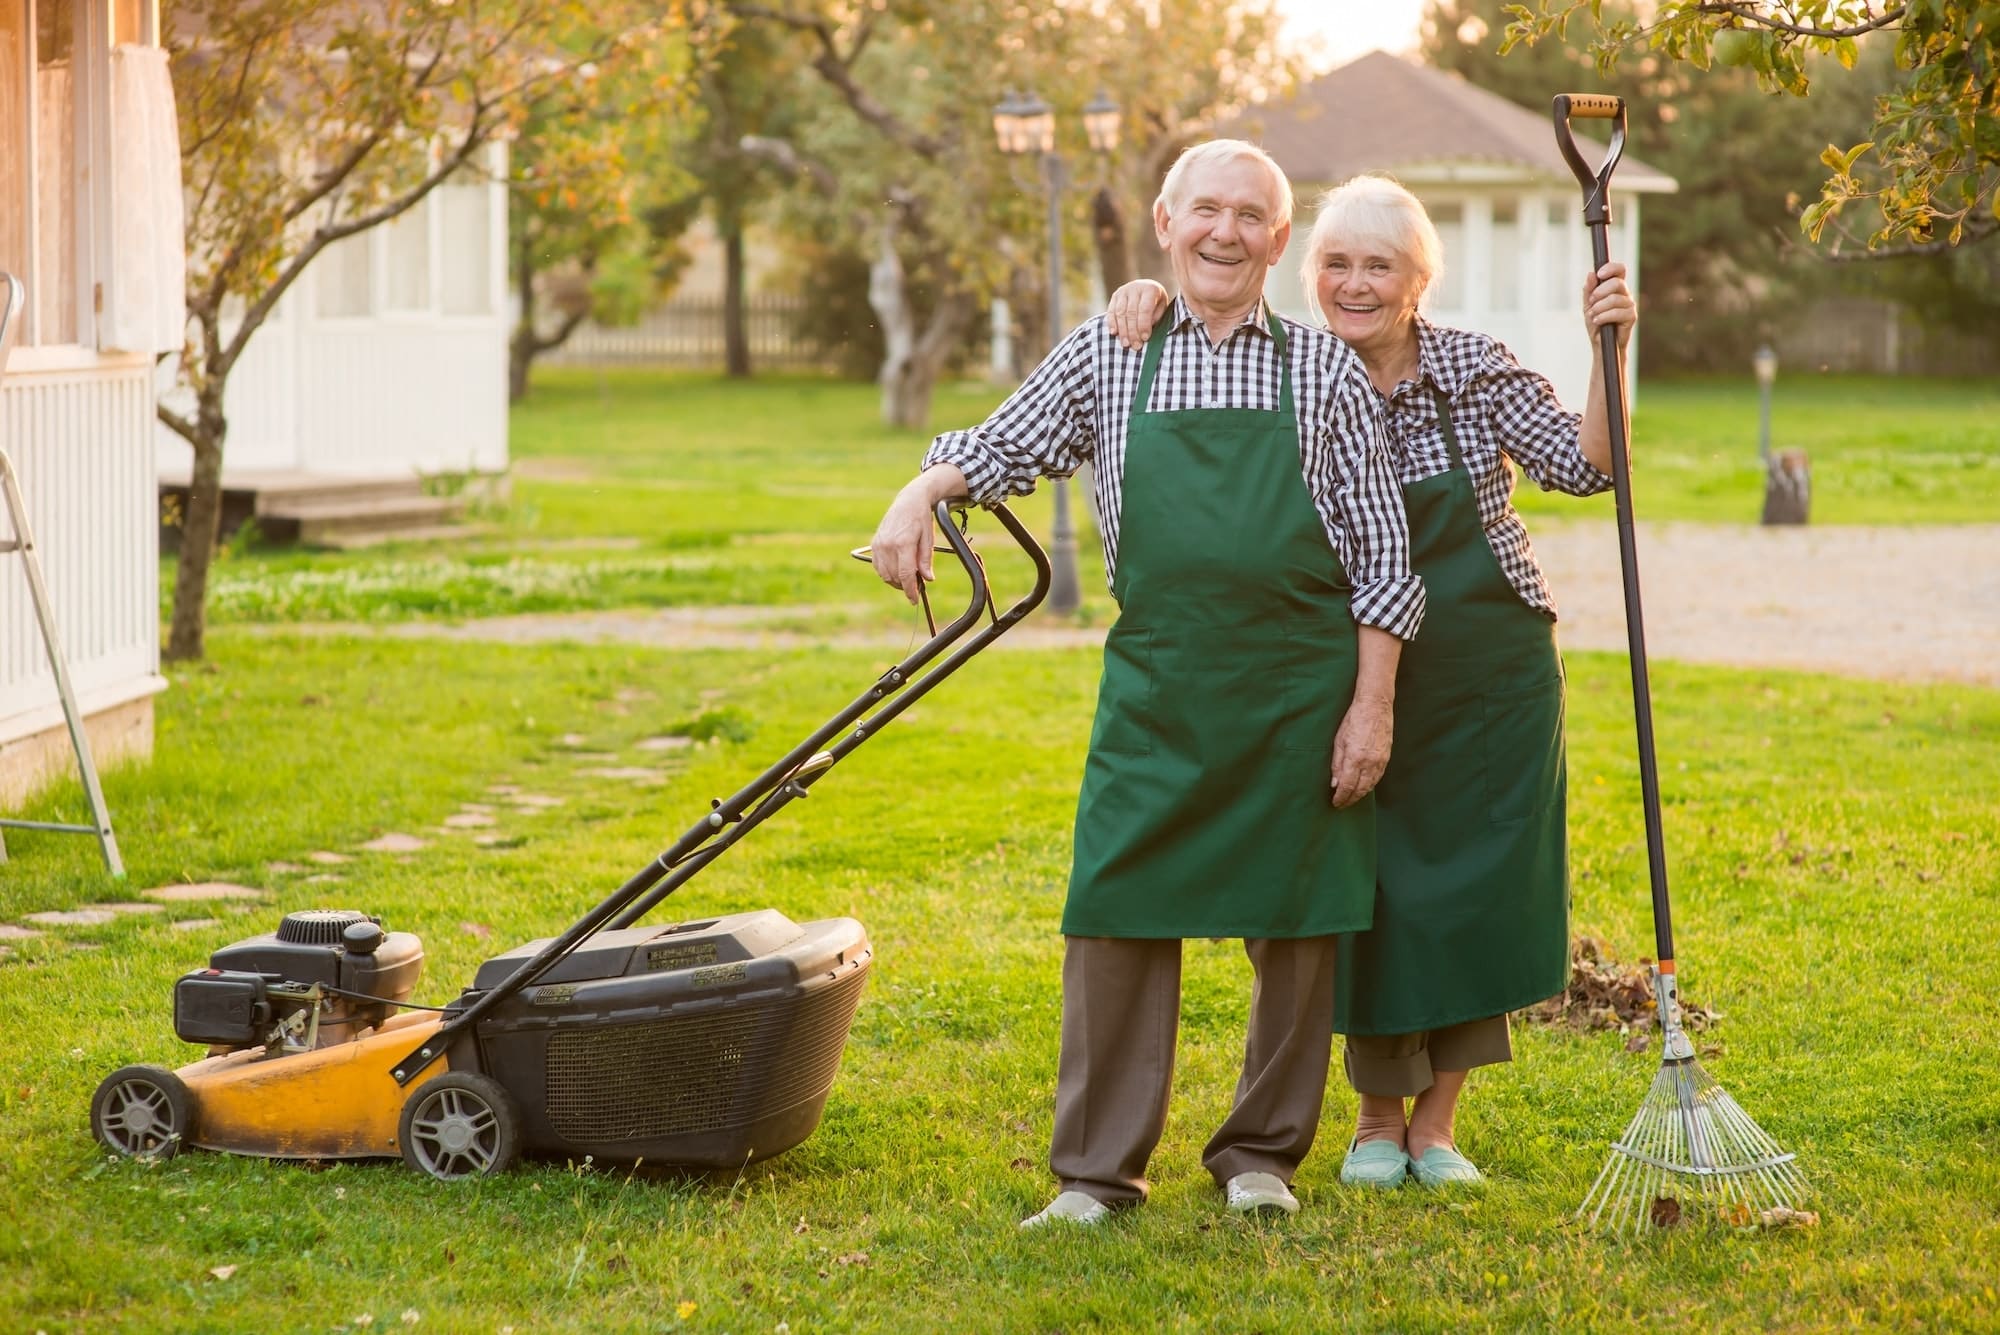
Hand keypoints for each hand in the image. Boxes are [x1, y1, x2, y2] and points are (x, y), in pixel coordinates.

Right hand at [871, 484, 938, 603]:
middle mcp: (888, 544)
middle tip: (916, 585)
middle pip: (894, 577)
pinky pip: (878, 566)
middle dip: (904, 586)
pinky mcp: (874, 544)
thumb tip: (927, 579)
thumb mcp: (928, 539)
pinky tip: (897, 570)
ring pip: (884, 574)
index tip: (914, 599)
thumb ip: (926, 560)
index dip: (910, 590)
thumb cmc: (921, 519)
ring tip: (908, 577)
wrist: (909, 501)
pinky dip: (887, 573)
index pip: (906, 574)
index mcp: (903, 543)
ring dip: (895, 581)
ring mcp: (879, 544)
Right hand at [1106, 279, 1172, 351]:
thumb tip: (1144, 332)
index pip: (1144, 309)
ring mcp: (1123, 291)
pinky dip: (1112, 323)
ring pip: (1120, 313)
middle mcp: (1135, 287)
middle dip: (1133, 331)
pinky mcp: (1115, 296)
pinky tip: (1114, 333)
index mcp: (1150, 289)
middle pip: (1131, 312)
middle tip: (1136, 346)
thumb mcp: (1161, 308)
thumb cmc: (1156, 302)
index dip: (1143, 325)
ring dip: (1123, 330)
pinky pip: (1111, 311)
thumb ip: (1155, 318)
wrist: (1146, 288)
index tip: (1145, 338)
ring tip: (1126, 344)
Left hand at [1330, 694, 1392, 807]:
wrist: (1375, 706)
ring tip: (1351, 798)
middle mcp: (1369, 762)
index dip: (1341, 797)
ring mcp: (1380, 760)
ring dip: (1360, 795)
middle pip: (1360, 790)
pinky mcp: (1387, 757)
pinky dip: (1370, 785)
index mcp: (1355, 758)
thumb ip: (1337, 764)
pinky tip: (1364, 787)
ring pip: (1370, 785)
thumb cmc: (1354, 720)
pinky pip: (1378, 777)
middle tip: (1342, 805)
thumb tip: (1334, 784)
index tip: (1335, 803)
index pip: (1347, 786)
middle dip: (1350, 799)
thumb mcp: (1339, 740)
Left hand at [1582, 261, 1635, 352]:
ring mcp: (1630, 305)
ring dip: (1599, 307)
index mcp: (1616, 287)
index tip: (1599, 274)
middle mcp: (1625, 293)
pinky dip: (1604, 316)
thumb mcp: (1588, 305)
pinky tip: (1597, 321)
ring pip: (1615, 299)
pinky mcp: (1632, 317)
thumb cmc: (1596, 322)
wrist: (1601, 343)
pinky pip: (1617, 312)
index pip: (1619, 270)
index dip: (1611, 268)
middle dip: (1600, 291)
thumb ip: (1589, 290)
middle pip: (1617, 282)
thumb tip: (1591, 274)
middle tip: (1591, 301)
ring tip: (1593, 315)